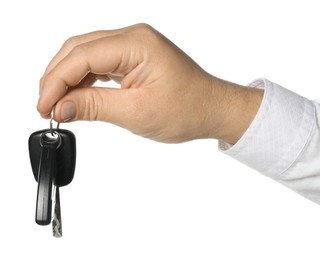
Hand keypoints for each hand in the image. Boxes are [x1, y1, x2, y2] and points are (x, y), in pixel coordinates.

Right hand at [38, 23, 262, 143]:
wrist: (211, 109)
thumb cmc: (187, 109)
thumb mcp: (136, 113)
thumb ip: (94, 107)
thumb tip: (60, 107)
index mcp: (136, 43)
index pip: (81, 56)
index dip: (55, 81)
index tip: (43, 106)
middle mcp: (133, 38)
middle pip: (79, 50)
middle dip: (57, 77)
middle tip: (46, 106)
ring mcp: (133, 46)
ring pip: (86, 55)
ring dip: (69, 79)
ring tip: (58, 104)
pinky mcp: (134, 58)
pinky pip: (100, 64)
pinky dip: (85, 80)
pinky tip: (77, 96)